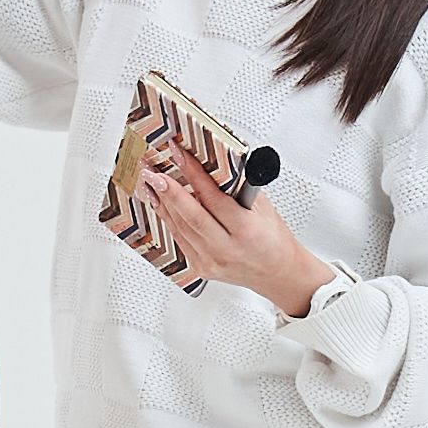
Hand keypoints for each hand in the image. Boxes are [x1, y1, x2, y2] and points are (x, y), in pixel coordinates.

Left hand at [128, 147, 328, 318]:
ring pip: (180, 227)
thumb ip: (238, 187)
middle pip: (191, 216)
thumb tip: (214, 162)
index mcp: (246, 231)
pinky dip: (168, 219)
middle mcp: (227, 249)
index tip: (179, 154)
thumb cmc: (273, 239)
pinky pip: (179, 239)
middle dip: (168, 190)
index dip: (193, 174)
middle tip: (152, 170)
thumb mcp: (263, 208)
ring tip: (150, 181)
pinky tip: (160, 203)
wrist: (276, 273)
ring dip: (162, 202)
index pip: (213, 198)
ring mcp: (211, 262)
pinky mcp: (201, 268)